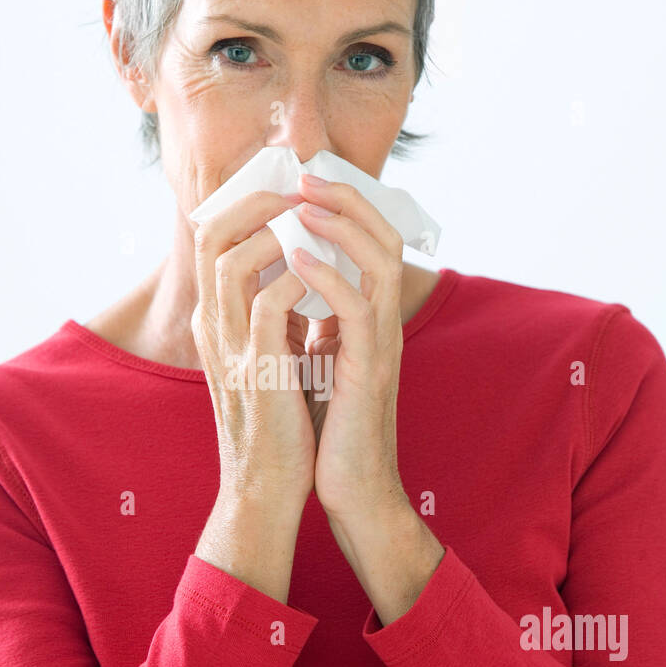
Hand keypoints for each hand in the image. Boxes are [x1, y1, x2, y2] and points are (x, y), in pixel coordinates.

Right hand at [191, 188, 315, 516]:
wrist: (268, 489)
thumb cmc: (278, 425)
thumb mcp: (270, 356)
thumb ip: (276, 316)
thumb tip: (302, 270)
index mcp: (215, 322)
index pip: (211, 240)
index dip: (245, 204)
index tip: (289, 189)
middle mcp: (212, 328)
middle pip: (209, 236)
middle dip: (256, 202)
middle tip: (299, 191)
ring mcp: (229, 348)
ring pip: (228, 259)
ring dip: (273, 230)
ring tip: (311, 222)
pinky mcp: (258, 371)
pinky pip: (268, 303)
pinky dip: (297, 278)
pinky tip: (324, 273)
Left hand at [291, 173, 409, 527]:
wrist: (352, 492)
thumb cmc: (330, 432)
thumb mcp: (318, 362)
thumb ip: (311, 323)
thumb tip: (281, 287)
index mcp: (368, 320)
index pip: (368, 244)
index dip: (342, 208)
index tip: (301, 184)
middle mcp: (382, 324)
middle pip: (384, 237)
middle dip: (346, 200)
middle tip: (305, 174)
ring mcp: (381, 345)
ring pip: (379, 262)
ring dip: (340, 226)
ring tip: (302, 203)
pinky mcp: (370, 370)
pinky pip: (356, 309)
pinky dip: (329, 276)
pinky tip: (297, 257)